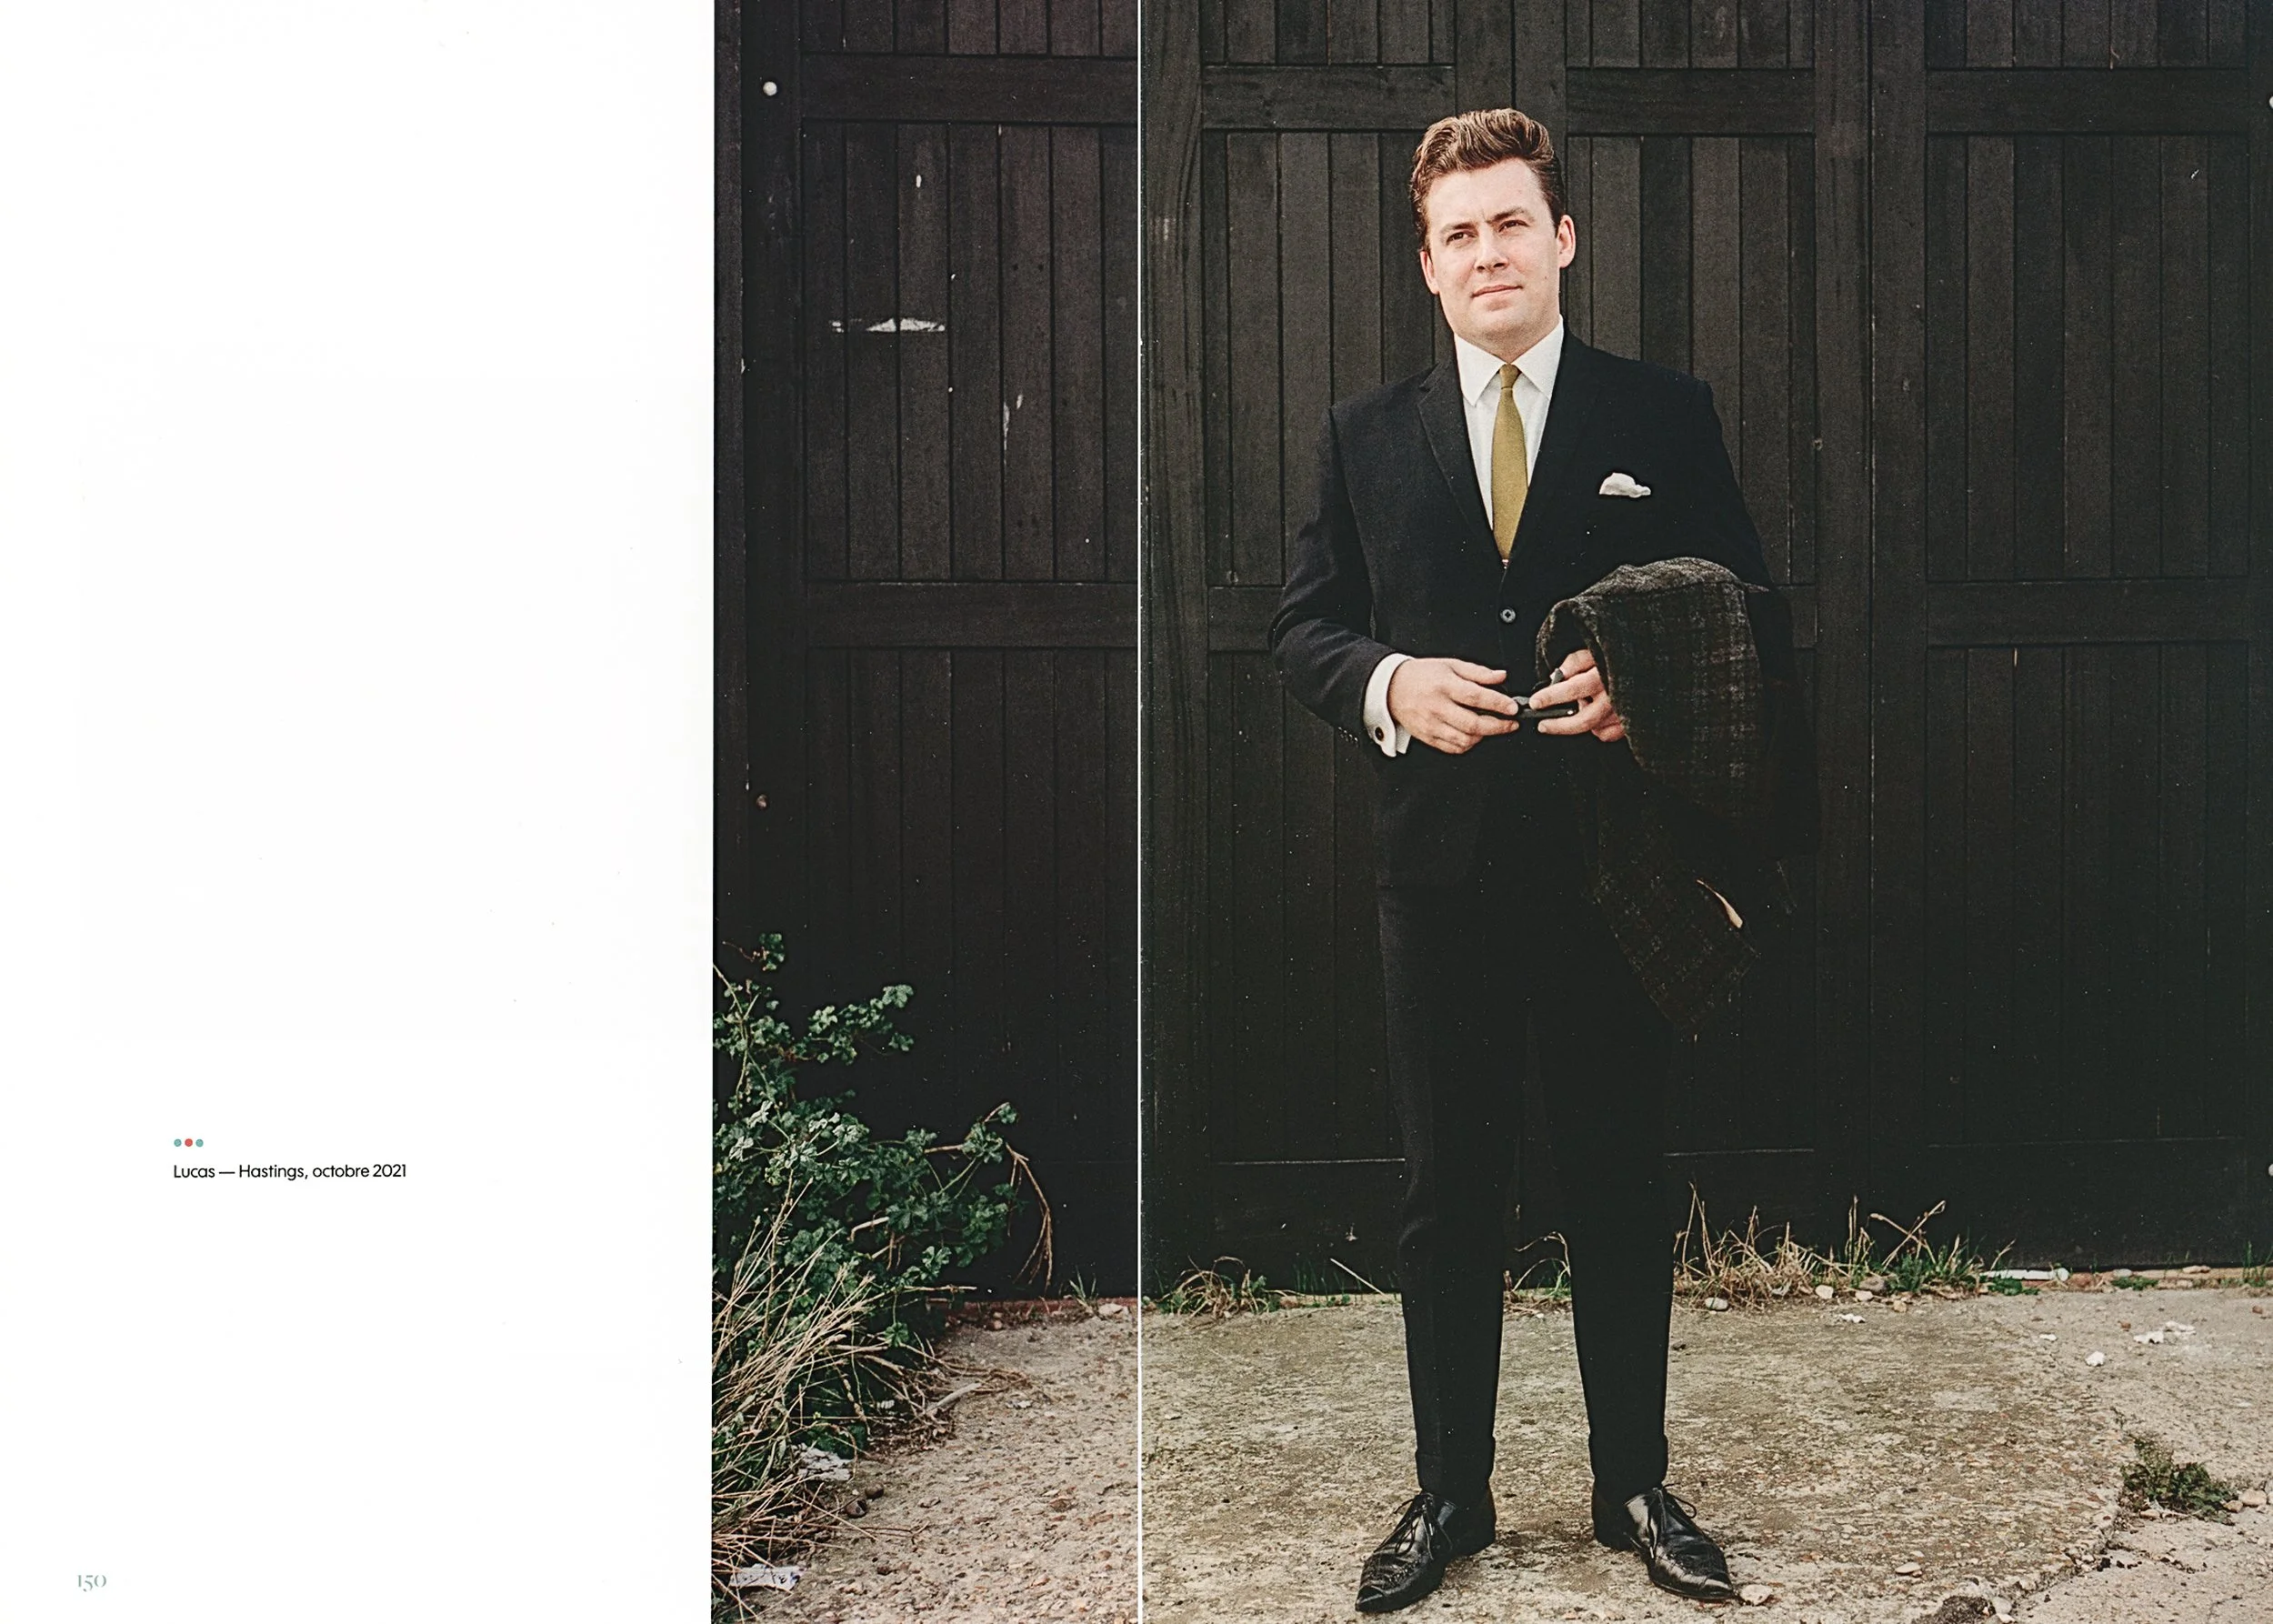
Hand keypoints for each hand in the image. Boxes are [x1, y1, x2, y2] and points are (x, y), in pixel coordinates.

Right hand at [1386, 658, 1520, 753]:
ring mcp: (1431, 725)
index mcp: (1444, 686)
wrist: (1391, 688)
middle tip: (1511, 723)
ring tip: (1491, 727)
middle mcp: (1437, 707)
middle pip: (1473, 724)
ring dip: (1484, 736)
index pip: (1475, 697)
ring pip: (1465, 739)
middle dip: (1498, 726)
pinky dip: (1468, 744)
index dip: (1498, 704)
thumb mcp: (1450, 665)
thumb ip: (1477, 672)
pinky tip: (1474, 735)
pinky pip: (1453, 748)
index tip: (1512, 707)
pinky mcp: (1427, 737)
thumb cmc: (1421, 675)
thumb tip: (1501, 677)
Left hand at [1529, 646, 1625, 741]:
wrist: (1649, 663)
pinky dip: (1596, 730)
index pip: (1572, 689)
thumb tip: (1557, 676)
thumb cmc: (1619, 656)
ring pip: (1594, 728)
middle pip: (1583, 720)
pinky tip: (1592, 718)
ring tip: (1574, 710)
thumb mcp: (1595, 650)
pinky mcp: (1631, 722)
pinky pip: (1607, 734)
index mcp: (1604, 677)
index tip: (1535, 702)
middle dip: (1559, 726)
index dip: (1551, 697)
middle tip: (1542, 725)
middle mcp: (1615, 697)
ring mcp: (1624, 712)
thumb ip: (1575, 662)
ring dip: (1579, 723)